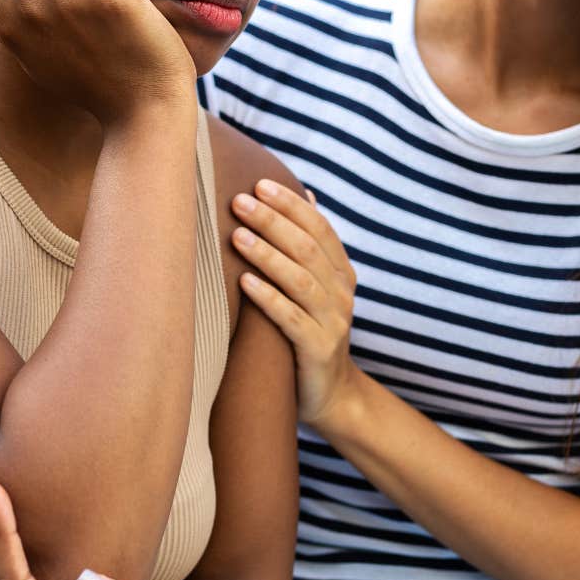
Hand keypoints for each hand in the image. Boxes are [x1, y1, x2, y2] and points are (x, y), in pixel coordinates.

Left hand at [230, 180, 360, 428]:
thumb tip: (306, 195)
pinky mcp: (318, 349)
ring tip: (237, 235)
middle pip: (307, 248)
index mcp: (341, 273)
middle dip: (273, 221)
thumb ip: (312, 246)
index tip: (259, 184)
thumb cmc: (310, 334)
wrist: (330, 395)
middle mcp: (341, 293)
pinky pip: (291, 319)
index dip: (291, 205)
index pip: (319, 228)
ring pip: (300, 279)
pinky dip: (268, 297)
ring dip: (267, 255)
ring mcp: (333, 321)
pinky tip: (244, 281)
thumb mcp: (315, 288)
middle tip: (239, 201)